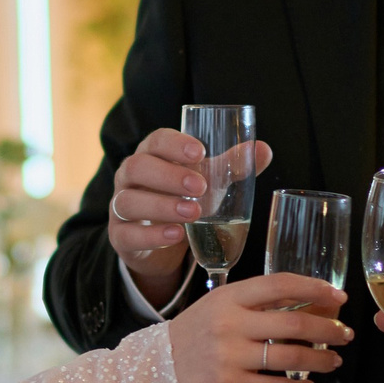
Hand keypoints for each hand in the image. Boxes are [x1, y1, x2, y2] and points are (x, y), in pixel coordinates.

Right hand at [108, 128, 274, 307]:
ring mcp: (120, 207)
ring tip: (193, 213)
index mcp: (152, 155)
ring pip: (129, 201)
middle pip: (137, 167)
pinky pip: (128, 234)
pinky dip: (152, 235)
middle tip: (200, 187)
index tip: (200, 152)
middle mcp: (130, 177)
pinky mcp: (120, 236)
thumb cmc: (185, 199)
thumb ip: (232, 167)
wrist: (163, 242)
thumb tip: (264, 150)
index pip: (156, 140)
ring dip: (162, 206)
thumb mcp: (209, 182)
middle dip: (169, 175)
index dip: (175, 144)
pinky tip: (176, 235)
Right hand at [169, 274, 350, 382]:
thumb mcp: (219, 308)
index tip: (338, 298)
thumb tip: (310, 306)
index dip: (315, 290)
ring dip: (320, 361)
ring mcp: (229, 355)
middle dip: (328, 330)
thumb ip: (257, 305)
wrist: (154, 371)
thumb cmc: (193, 337)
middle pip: (293, 324)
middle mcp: (230, 323)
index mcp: (230, 297)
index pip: (280, 285)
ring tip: (333, 362)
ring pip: (289, 358)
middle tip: (344, 335)